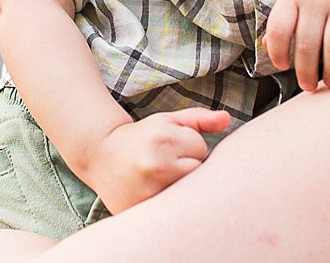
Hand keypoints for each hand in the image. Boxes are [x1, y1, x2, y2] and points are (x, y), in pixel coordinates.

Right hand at [82, 108, 231, 213]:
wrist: (101, 154)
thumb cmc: (141, 137)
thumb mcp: (167, 121)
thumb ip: (199, 119)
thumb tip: (228, 119)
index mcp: (164, 139)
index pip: (201, 149)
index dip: (189, 148)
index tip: (171, 148)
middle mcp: (156, 165)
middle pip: (197, 173)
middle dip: (187, 168)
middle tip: (167, 164)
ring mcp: (148, 192)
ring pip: (187, 193)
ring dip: (180, 187)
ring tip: (161, 178)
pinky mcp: (142, 210)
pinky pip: (171, 211)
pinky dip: (169, 205)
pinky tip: (155, 192)